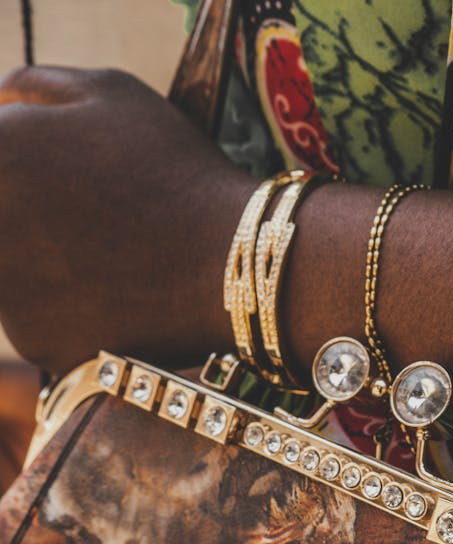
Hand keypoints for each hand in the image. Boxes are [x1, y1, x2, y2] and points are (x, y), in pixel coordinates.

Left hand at [0, 66, 252, 372]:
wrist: (226, 264)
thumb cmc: (175, 171)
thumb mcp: (109, 91)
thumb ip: (33, 90)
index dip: (29, 173)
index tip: (64, 183)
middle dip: (31, 222)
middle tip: (91, 226)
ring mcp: (5, 290)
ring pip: (8, 275)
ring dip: (42, 267)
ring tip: (108, 259)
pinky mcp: (34, 340)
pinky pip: (38, 322)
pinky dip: (68, 313)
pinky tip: (116, 296)